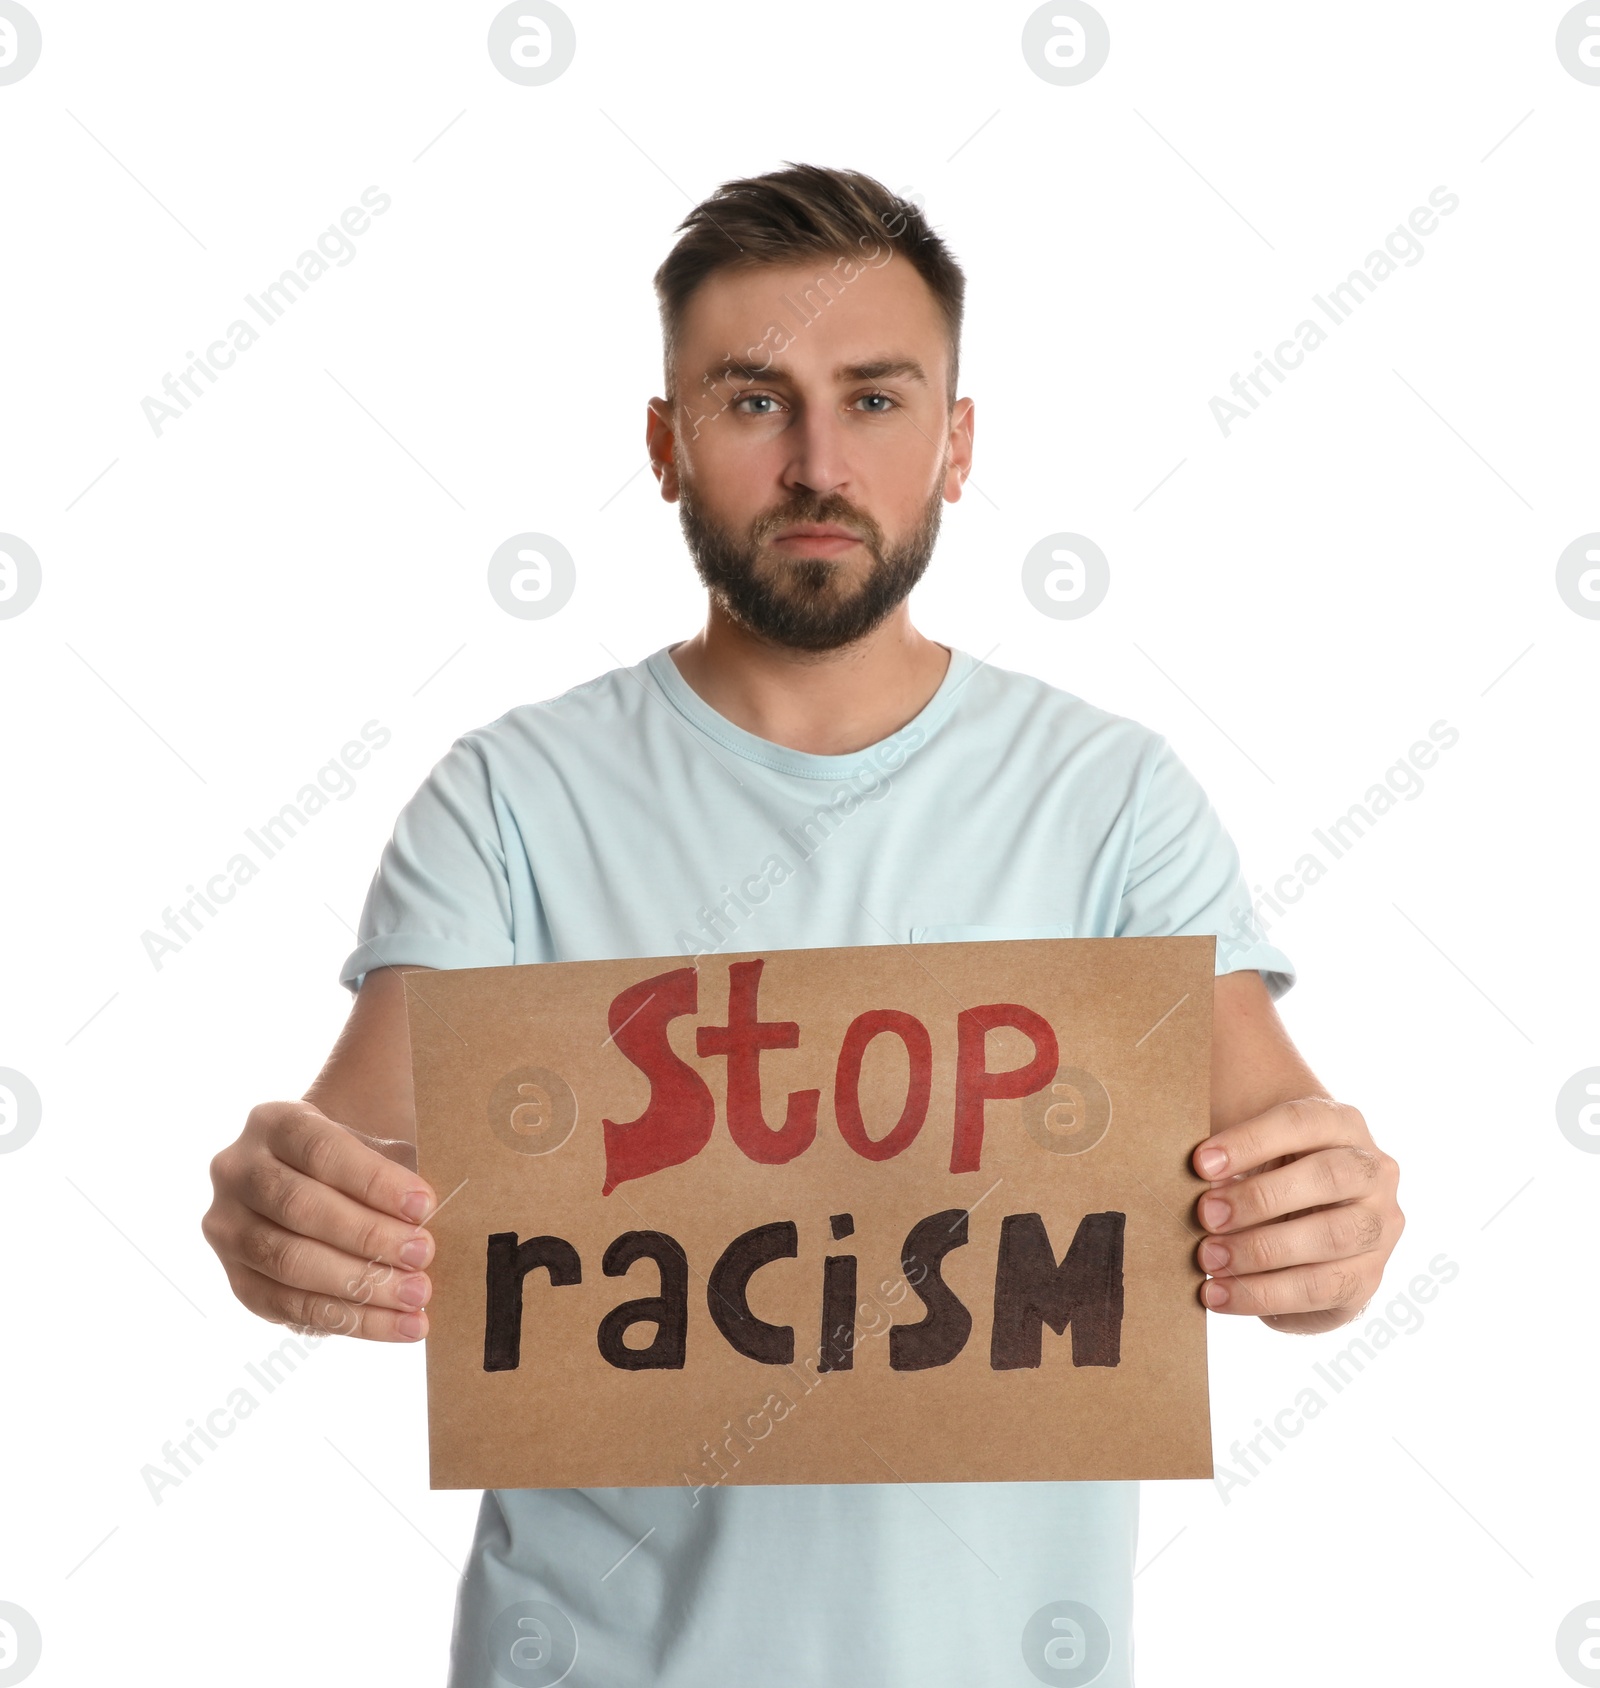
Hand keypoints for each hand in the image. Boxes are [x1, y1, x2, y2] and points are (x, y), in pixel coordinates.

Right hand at [202, 1099, 438, 1341]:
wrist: (311, 1177)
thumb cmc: (359, 1157)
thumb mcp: (376, 1140)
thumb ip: (398, 1167)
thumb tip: (431, 1217)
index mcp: (274, 1122)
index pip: (322, 1150)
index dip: (374, 1181)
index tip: (425, 1205)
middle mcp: (237, 1172)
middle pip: (300, 1209)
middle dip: (368, 1236)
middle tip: (423, 1254)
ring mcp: (228, 1229)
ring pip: (289, 1263)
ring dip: (360, 1286)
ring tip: (417, 1297)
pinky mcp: (237, 1279)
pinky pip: (289, 1308)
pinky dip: (350, 1320)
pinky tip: (399, 1325)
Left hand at [1190, 1096, 1402, 1334]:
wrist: (1302, 1220)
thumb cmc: (1264, 1171)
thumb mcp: (1250, 1151)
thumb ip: (1226, 1157)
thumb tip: (1180, 1177)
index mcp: (1342, 1123)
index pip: (1303, 1121)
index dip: (1251, 1141)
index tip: (1199, 1163)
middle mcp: (1375, 1171)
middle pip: (1327, 1176)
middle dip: (1259, 1198)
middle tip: (1205, 1215)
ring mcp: (1380, 1226)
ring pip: (1330, 1236)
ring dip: (1261, 1251)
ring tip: (1208, 1259)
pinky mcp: (1367, 1277)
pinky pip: (1322, 1289)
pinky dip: (1264, 1293)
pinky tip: (1219, 1295)